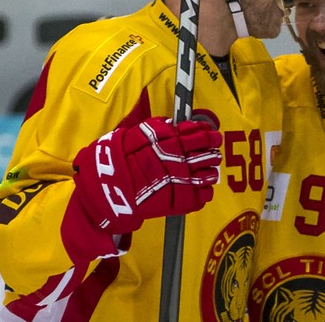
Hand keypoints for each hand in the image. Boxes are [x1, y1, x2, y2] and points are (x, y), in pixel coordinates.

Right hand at [72, 117, 222, 233]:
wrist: (109, 186)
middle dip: (213, 151)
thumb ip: (160, 129)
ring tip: (210, 171)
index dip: (208, 133)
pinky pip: (203, 195)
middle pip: (208, 153)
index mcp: (171, 142)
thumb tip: (175, 125)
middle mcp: (180, 159)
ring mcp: (182, 181)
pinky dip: (205, 191)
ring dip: (212, 171)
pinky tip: (203, 188)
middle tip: (214, 151)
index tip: (211, 133)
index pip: (200, 134)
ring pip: (209, 174)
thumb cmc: (120, 158)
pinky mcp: (181, 200)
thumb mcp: (139, 134)